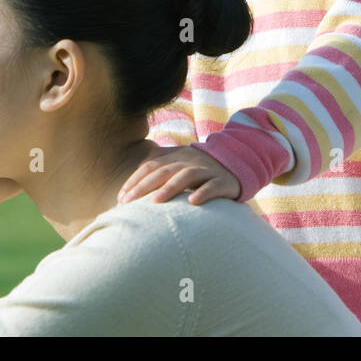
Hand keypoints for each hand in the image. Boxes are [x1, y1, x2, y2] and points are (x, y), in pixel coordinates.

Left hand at [119, 145, 241, 204]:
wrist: (239, 164)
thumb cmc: (201, 170)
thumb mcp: (180, 163)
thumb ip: (159, 165)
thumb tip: (132, 179)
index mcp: (177, 157)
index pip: (151, 166)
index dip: (135, 180)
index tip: (121, 197)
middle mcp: (190, 161)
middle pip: (164, 171)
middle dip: (144, 186)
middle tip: (128, 202)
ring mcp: (208, 170)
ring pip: (187, 176)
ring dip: (170, 188)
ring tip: (155, 201)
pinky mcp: (224, 181)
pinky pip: (213, 186)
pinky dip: (203, 193)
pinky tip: (193, 202)